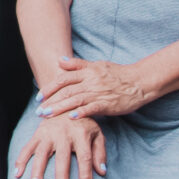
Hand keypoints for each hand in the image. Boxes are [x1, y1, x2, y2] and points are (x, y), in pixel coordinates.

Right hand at [13, 113, 105, 178]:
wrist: (65, 102)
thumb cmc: (83, 123)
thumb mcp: (96, 133)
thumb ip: (100, 152)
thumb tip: (102, 172)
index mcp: (81, 134)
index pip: (85, 157)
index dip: (85, 174)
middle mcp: (64, 133)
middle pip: (62, 157)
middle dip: (61, 176)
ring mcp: (48, 133)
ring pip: (41, 153)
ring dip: (37, 170)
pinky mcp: (37, 134)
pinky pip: (27, 148)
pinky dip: (21, 161)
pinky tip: (17, 174)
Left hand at [37, 53, 151, 123]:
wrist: (139, 81)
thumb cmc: (117, 74)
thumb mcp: (97, 65)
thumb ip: (78, 64)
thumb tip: (59, 60)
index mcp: (87, 72)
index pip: (63, 79)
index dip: (49, 88)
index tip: (39, 97)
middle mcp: (91, 81)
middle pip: (66, 91)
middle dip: (50, 101)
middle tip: (39, 111)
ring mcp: (99, 93)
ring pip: (75, 100)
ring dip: (60, 108)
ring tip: (47, 115)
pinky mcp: (108, 104)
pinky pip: (92, 108)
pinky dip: (82, 112)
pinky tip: (71, 118)